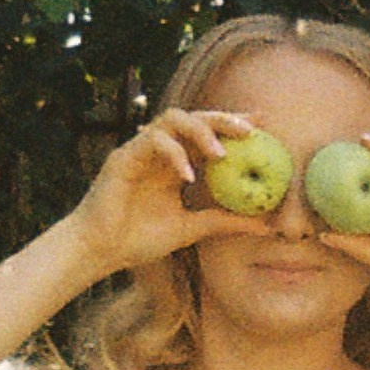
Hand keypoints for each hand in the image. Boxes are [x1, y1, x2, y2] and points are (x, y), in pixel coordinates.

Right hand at [64, 109, 263, 280]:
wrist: (101, 252)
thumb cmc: (140, 239)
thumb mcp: (193, 229)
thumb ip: (226, 222)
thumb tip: (268, 227)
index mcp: (177, 163)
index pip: (208, 133)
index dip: (233, 124)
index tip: (262, 124)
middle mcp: (160, 151)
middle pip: (194, 118)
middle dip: (223, 119)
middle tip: (250, 130)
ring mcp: (141, 150)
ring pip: (172, 119)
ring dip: (199, 131)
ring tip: (220, 153)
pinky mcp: (124, 156)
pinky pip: (151, 141)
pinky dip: (173, 153)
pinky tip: (187, 174)